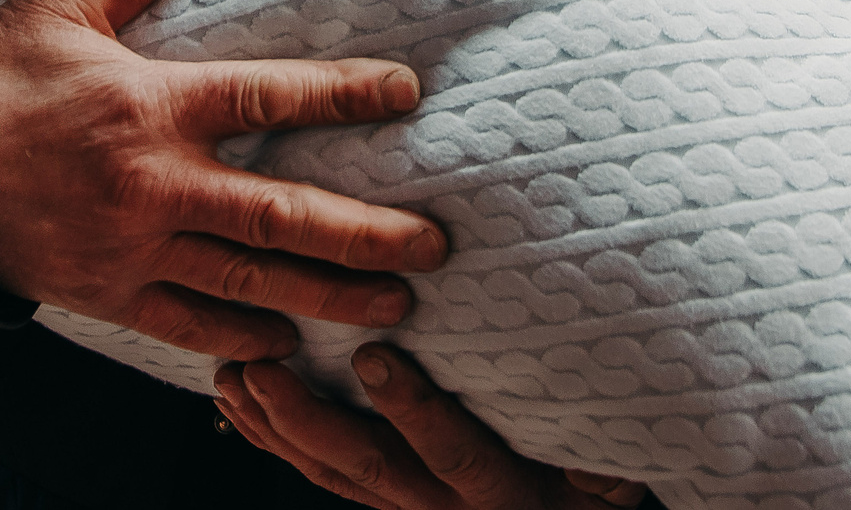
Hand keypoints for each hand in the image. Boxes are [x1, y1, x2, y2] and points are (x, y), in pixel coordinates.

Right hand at [0, 0, 448, 361]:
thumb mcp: (63, 9)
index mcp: (151, 105)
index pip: (267, 96)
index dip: (341, 94)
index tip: (405, 94)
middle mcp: (154, 185)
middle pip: (282, 215)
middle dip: (365, 233)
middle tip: (435, 246)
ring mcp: (133, 248)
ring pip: (251, 280)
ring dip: (329, 293)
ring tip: (397, 305)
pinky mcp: (107, 294)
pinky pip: (188, 326)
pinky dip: (243, 340)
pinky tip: (291, 344)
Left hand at [215, 345, 646, 509]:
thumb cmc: (596, 486)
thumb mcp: (612, 471)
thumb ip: (601, 450)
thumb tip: (606, 413)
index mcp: (505, 495)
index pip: (455, 456)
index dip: (414, 411)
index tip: (375, 356)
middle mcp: (448, 509)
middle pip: (370, 469)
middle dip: (311, 419)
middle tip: (267, 369)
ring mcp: (406, 507)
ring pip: (332, 474)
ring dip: (279, 426)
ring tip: (237, 377)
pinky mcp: (379, 500)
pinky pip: (320, 474)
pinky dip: (273, 437)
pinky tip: (237, 401)